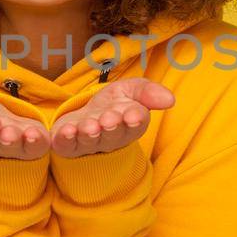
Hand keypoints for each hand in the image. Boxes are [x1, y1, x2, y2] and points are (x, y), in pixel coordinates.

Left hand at [49, 78, 174, 158]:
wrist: (83, 114)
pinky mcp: (66, 145)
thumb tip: (170, 99)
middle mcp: (110, 137)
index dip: (134, 120)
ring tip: (89, 126)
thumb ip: (148, 92)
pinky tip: (67, 131)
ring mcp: (88, 143)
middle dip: (111, 127)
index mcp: (130, 125)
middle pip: (113, 135)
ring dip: (89, 133)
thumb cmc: (112, 104)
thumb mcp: (130, 90)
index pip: (135, 124)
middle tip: (109, 120)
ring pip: (90, 141)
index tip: (134, 115)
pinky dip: (66, 139)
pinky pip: (66, 145)